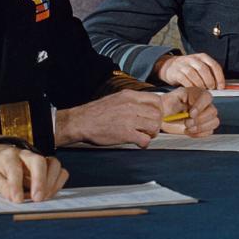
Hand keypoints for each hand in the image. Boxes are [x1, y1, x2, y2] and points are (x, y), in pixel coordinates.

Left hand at [0, 143, 67, 203]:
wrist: (5, 159)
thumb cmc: (0, 170)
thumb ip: (2, 187)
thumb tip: (13, 197)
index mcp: (9, 157)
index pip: (14, 169)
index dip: (16, 185)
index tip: (18, 200)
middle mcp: (27, 155)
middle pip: (38, 161)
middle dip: (40, 181)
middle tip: (37, 199)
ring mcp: (41, 159)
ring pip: (54, 164)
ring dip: (51, 184)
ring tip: (44, 198)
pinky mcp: (50, 166)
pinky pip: (61, 172)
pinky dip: (58, 185)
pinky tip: (49, 194)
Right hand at [56, 87, 194, 147]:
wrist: (80, 122)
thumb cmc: (96, 113)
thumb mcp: (116, 99)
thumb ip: (131, 102)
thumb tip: (146, 108)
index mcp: (129, 96)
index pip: (156, 99)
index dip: (158, 110)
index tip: (153, 116)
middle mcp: (131, 105)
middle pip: (158, 114)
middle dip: (156, 124)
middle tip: (149, 129)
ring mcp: (129, 119)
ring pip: (155, 126)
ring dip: (152, 133)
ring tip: (144, 135)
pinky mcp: (125, 133)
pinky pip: (145, 139)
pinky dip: (144, 143)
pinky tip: (138, 143)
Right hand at [158, 51, 225, 92]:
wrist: (170, 66)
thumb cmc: (189, 68)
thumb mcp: (200, 67)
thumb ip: (209, 74)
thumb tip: (220, 86)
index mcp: (202, 57)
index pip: (214, 65)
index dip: (219, 77)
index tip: (221, 87)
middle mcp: (193, 59)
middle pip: (204, 70)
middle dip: (209, 81)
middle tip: (211, 89)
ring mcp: (183, 64)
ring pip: (194, 74)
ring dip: (200, 84)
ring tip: (202, 90)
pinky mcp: (176, 71)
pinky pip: (184, 79)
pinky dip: (190, 86)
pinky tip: (193, 90)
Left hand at [159, 87, 219, 137]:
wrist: (164, 116)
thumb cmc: (167, 106)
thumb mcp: (169, 98)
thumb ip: (176, 99)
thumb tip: (184, 107)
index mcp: (196, 94)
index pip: (206, 97)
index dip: (200, 106)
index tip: (191, 114)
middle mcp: (204, 104)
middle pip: (212, 111)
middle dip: (199, 120)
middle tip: (186, 123)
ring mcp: (206, 115)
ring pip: (214, 122)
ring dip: (201, 127)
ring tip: (188, 128)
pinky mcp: (205, 126)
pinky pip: (210, 131)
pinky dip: (199, 134)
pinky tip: (189, 131)